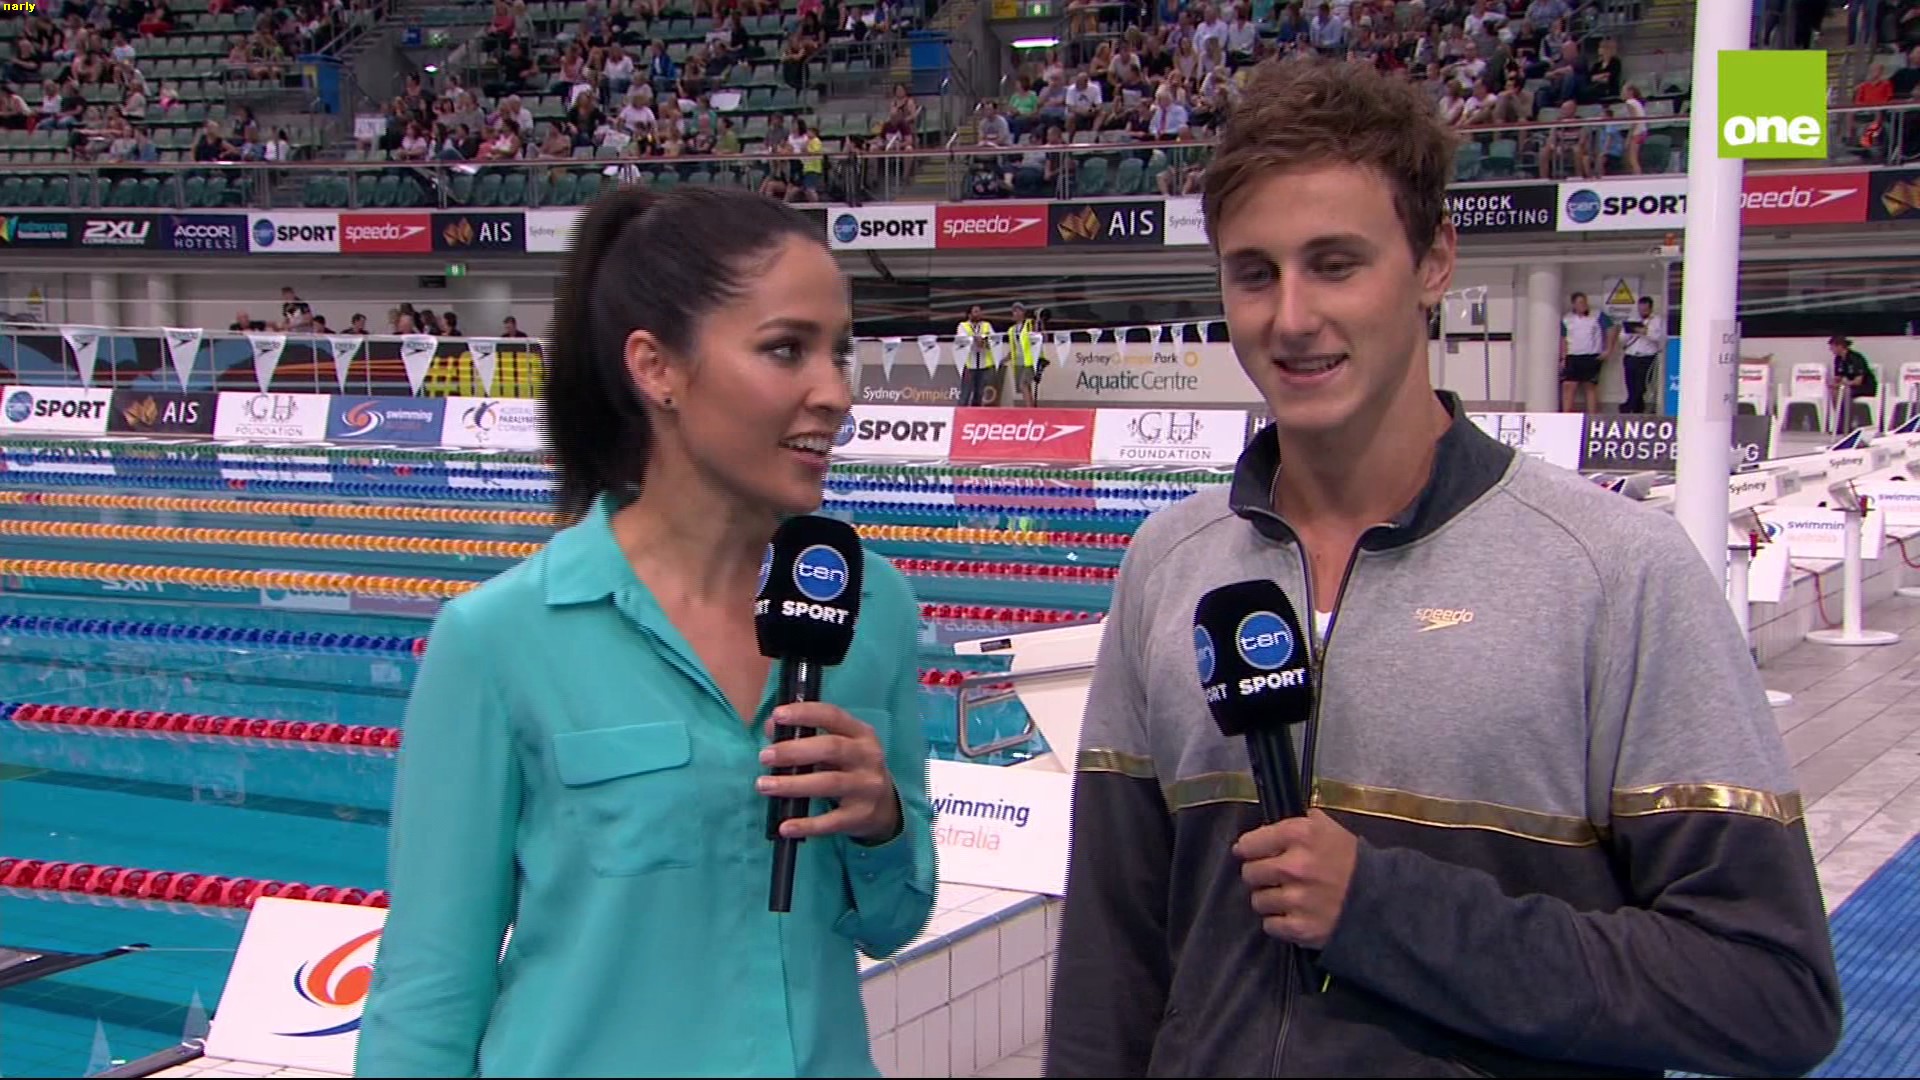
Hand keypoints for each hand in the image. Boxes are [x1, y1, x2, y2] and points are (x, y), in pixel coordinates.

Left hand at [757, 702, 900, 844]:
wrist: (884, 807)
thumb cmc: (851, 768)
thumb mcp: (837, 747)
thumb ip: (805, 734)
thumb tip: (771, 725)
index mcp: (861, 734)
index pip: (833, 716)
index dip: (805, 713)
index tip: (778, 715)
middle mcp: (868, 757)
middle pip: (831, 748)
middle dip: (794, 751)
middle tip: (764, 756)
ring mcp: (867, 787)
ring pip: (829, 783)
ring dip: (793, 784)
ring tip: (764, 785)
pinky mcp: (861, 815)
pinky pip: (831, 821)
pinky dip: (807, 824)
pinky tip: (785, 826)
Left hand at [1232, 810, 1359, 949]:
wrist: (1382, 899)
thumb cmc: (1352, 861)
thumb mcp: (1328, 828)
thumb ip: (1297, 823)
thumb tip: (1265, 830)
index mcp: (1299, 835)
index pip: (1249, 843)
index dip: (1249, 849)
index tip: (1252, 853)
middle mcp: (1294, 866)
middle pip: (1249, 873)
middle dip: (1258, 874)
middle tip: (1272, 877)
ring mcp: (1296, 899)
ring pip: (1258, 901)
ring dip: (1269, 900)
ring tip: (1287, 897)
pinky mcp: (1300, 928)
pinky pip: (1269, 925)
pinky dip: (1278, 922)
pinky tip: (1293, 914)